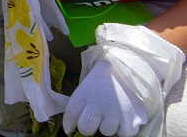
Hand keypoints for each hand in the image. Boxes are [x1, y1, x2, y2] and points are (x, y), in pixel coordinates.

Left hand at [63, 23, 185, 135]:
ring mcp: (115, 112)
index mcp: (84, 92)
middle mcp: (97, 103)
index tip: (69, 128)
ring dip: (108, 125)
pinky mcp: (131, 119)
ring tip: (113, 112)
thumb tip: (70, 124)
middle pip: (85, 128)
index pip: (71, 114)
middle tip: (94, 120)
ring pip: (105, 132)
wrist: (130, 70)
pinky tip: (124, 116)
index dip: (69, 123)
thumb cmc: (104, 80)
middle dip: (88, 127)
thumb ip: (79, 103)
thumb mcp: (87, 85)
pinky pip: (123, 134)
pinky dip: (123, 128)